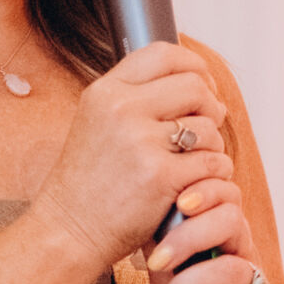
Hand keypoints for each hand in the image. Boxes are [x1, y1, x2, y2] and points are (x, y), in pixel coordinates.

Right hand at [30, 44, 233, 281]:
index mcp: (105, 92)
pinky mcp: (161, 176)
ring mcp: (141, 143)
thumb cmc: (87, 183)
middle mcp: (121, 110)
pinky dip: (214, 172)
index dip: (194, 65)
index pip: (163, 53)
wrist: (69, 230)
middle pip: (194, 86)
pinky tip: (199, 182)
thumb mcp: (96, 123)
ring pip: (208, 126)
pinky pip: (212, 161)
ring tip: (198, 160)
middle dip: (211, 106)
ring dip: (213, 144)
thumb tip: (192, 81)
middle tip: (209, 125)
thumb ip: (134, 99)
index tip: (203, 85)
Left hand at [146, 178, 283, 283]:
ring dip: (191, 282)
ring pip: (234, 267)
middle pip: (233, 220)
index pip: (225, 198)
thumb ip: (161, 256)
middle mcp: (245, 258)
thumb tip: (136, 222)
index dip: (204, 191)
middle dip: (190, 234)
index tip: (175, 203)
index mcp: (226, 240)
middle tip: (158, 258)